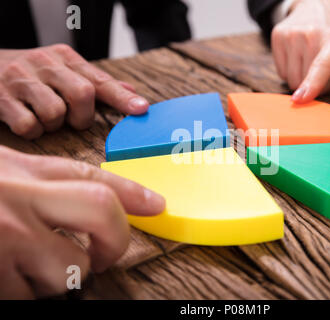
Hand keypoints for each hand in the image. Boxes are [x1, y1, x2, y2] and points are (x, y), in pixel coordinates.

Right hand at [0, 44, 149, 139]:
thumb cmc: (30, 75)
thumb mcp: (63, 71)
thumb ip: (96, 83)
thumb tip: (132, 92)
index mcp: (65, 58)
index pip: (100, 80)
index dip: (121, 98)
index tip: (141, 109)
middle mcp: (45, 65)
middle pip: (83, 94)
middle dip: (82, 117)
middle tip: (72, 119)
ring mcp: (21, 80)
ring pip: (55, 113)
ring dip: (53, 125)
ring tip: (43, 117)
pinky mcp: (0, 97)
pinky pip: (28, 125)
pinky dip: (32, 130)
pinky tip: (25, 120)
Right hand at [0, 146, 164, 298]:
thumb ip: (33, 184)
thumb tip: (76, 199)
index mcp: (19, 171)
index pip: (91, 175)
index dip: (132, 192)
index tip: (156, 205)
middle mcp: (19, 197)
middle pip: (101, 210)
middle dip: (113, 241)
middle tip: (102, 258)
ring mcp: (8, 237)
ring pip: (70, 270)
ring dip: (55, 279)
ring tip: (24, 267)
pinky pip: (29, 297)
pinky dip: (23, 293)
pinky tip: (6, 276)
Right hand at [271, 0, 329, 102]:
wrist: (319, 3)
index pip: (321, 66)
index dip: (312, 84)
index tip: (300, 99)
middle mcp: (310, 33)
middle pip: (303, 81)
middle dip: (315, 84)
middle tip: (325, 69)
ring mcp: (291, 34)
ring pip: (290, 78)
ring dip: (302, 78)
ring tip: (313, 61)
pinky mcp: (278, 35)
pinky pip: (281, 71)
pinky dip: (291, 71)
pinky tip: (300, 57)